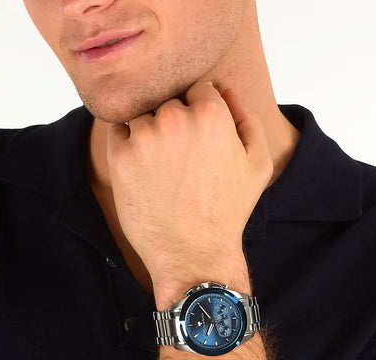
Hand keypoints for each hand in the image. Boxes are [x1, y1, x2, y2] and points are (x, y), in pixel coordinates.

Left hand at [106, 80, 272, 294]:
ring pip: (143, 117)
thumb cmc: (228, 211)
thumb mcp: (257, 163)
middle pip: (169, 103)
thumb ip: (247, 118)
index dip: (199, 113)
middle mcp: (175, 118)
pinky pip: (118, 131)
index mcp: (211, 114)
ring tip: (162, 171)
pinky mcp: (120, 157)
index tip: (197, 140)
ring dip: (149, 135)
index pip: (198, 89)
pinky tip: (141, 170)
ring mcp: (144, 137)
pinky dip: (126, 144)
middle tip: (181, 162)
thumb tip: (224, 89)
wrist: (192, 253)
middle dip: (174, 125)